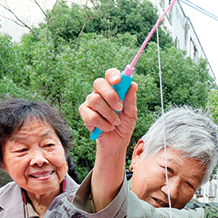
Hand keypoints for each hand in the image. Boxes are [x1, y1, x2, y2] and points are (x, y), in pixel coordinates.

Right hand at [79, 69, 138, 210]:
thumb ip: (131, 99)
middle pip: (98, 83)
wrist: (117, 142)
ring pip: (95, 100)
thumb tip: (132, 85)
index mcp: (112, 89)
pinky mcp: (84, 114)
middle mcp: (99, 93)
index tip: (118, 81)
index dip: (113, 75)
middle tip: (120, 108)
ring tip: (115, 123)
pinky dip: (103, 124)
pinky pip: (91, 115)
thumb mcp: (131, 113)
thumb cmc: (124, 125)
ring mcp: (90, 102)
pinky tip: (108, 128)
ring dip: (109, 114)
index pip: (109, 75)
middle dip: (110, 95)